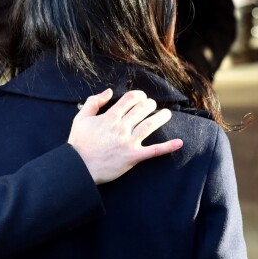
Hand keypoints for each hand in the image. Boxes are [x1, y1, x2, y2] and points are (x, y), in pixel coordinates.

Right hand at [68, 89, 182, 183]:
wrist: (78, 166)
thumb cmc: (78, 143)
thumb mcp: (80, 118)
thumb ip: (93, 102)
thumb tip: (108, 92)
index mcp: (110, 117)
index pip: (129, 99)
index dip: (138, 95)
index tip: (140, 97)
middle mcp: (121, 127)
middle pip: (142, 109)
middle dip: (149, 104)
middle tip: (151, 105)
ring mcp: (129, 142)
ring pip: (150, 125)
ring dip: (161, 117)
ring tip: (167, 114)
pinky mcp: (133, 157)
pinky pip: (153, 151)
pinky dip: (167, 147)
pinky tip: (179, 143)